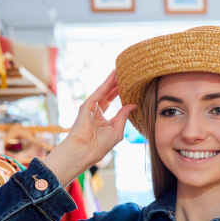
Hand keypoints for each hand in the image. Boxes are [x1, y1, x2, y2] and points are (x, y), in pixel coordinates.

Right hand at [44, 70, 135, 186]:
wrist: (86, 151)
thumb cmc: (100, 145)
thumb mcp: (117, 130)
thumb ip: (124, 116)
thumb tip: (133, 104)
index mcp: (102, 118)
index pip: (110, 101)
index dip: (118, 92)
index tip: (127, 84)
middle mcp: (95, 111)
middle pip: (106, 93)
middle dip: (115, 83)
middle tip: (124, 72)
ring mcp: (90, 107)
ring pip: (103, 90)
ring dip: (111, 80)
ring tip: (121, 69)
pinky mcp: (87, 106)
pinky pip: (99, 92)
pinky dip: (106, 84)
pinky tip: (114, 76)